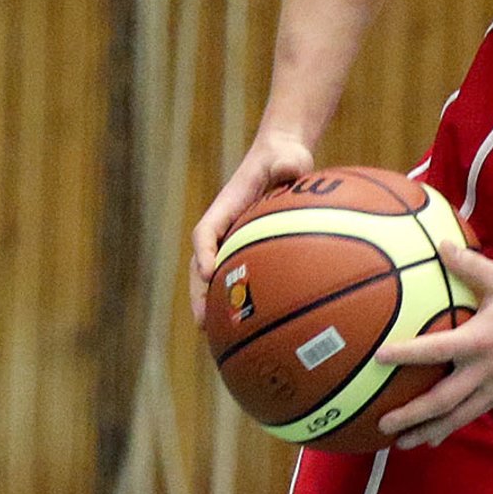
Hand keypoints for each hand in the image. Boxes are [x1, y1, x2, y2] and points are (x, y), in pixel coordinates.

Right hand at [189, 133, 317, 323]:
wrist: (282, 159)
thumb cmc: (285, 158)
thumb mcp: (287, 156)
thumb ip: (287, 163)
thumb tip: (292, 166)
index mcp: (227, 207)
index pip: (206, 231)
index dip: (204, 251)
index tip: (206, 270)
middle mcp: (225, 228)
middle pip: (204, 264)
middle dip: (200, 294)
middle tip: (203, 322)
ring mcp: (234, 241)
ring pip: (218, 277)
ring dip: (214, 305)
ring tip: (217, 336)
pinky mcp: (248, 250)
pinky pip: (241, 277)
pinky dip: (243, 299)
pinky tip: (257, 327)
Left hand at [375, 244, 492, 447]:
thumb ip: (469, 263)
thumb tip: (439, 243)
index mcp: (479, 341)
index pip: (436, 350)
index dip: (407, 354)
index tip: (379, 357)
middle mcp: (483, 370)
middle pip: (443, 400)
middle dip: (412, 414)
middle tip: (383, 423)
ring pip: (456, 416)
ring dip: (427, 430)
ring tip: (401, 443)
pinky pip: (471, 414)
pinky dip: (449, 427)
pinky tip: (432, 437)